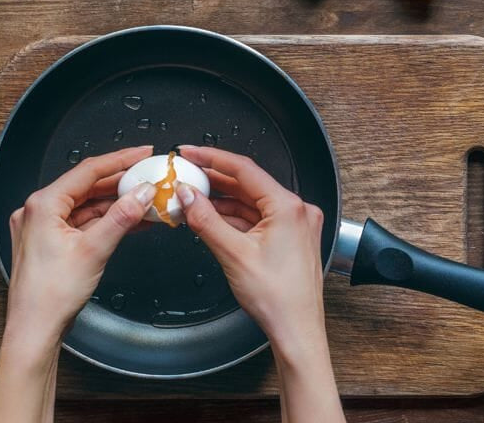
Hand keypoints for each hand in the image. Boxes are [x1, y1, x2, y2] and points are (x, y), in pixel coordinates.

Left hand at [0, 146, 156, 422]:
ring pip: (88, 204)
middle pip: (89, 186)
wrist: (34, 332)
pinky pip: (84, 221)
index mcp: (44, 204)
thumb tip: (144, 192)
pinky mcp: (51, 241)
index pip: (89, 170)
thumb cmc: (52, 295)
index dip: (120, 159)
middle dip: (122, 183)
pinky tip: (132, 219)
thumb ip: (122, 216)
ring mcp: (44, 226)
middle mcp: (40, 210)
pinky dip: (107, 219)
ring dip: (117, 202)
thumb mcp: (94, 250)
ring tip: (148, 199)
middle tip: (150, 176)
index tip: (144, 153)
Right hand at [176, 146, 344, 422]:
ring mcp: (295, 223)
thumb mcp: (233, 254)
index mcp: (288, 206)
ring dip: (223, 199)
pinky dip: (234, 216)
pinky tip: (212, 216)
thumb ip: (206, 219)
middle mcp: (296, 209)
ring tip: (192, 195)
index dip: (213, 158)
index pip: (245, 169)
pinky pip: (258, 217)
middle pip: (248, 184)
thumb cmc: (277, 298)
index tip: (191, 152)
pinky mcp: (290, 237)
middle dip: (215, 180)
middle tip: (186, 172)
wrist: (297, 331)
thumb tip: (187, 195)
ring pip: (252, 201)